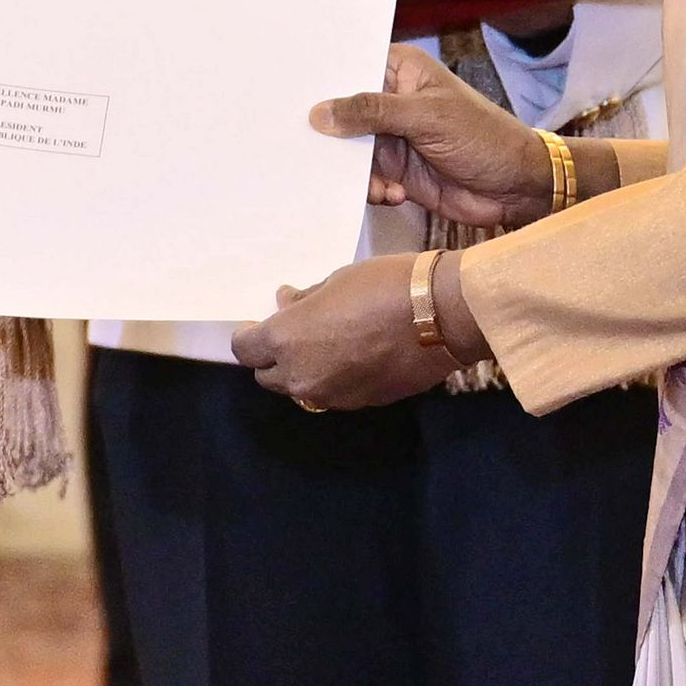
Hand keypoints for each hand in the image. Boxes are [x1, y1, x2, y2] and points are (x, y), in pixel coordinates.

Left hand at [231, 254, 464, 410]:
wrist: (440, 316)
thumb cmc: (382, 286)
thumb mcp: (335, 281)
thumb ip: (305, 301)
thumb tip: (287, 304)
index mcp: (287, 341)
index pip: (245, 350)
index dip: (249, 336)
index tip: (257, 323)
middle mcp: (302, 376)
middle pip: (269, 377)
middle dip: (273, 356)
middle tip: (291, 332)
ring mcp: (332, 396)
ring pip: (301, 389)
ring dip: (303, 369)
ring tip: (323, 343)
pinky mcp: (361, 404)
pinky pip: (333, 393)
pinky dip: (332, 377)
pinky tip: (352, 355)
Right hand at [314, 44, 554, 226]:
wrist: (517, 188)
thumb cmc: (483, 137)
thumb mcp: (426, 117)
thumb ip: (372, 112)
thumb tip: (319, 113)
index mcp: (399, 70)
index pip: (350, 66)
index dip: (322, 80)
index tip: (290, 95)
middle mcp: (389, 101)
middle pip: (341, 112)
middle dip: (329, 134)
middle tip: (309, 151)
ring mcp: (391, 138)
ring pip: (348, 151)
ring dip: (354, 172)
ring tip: (378, 184)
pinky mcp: (395, 171)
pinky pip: (363, 180)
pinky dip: (370, 190)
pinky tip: (394, 195)